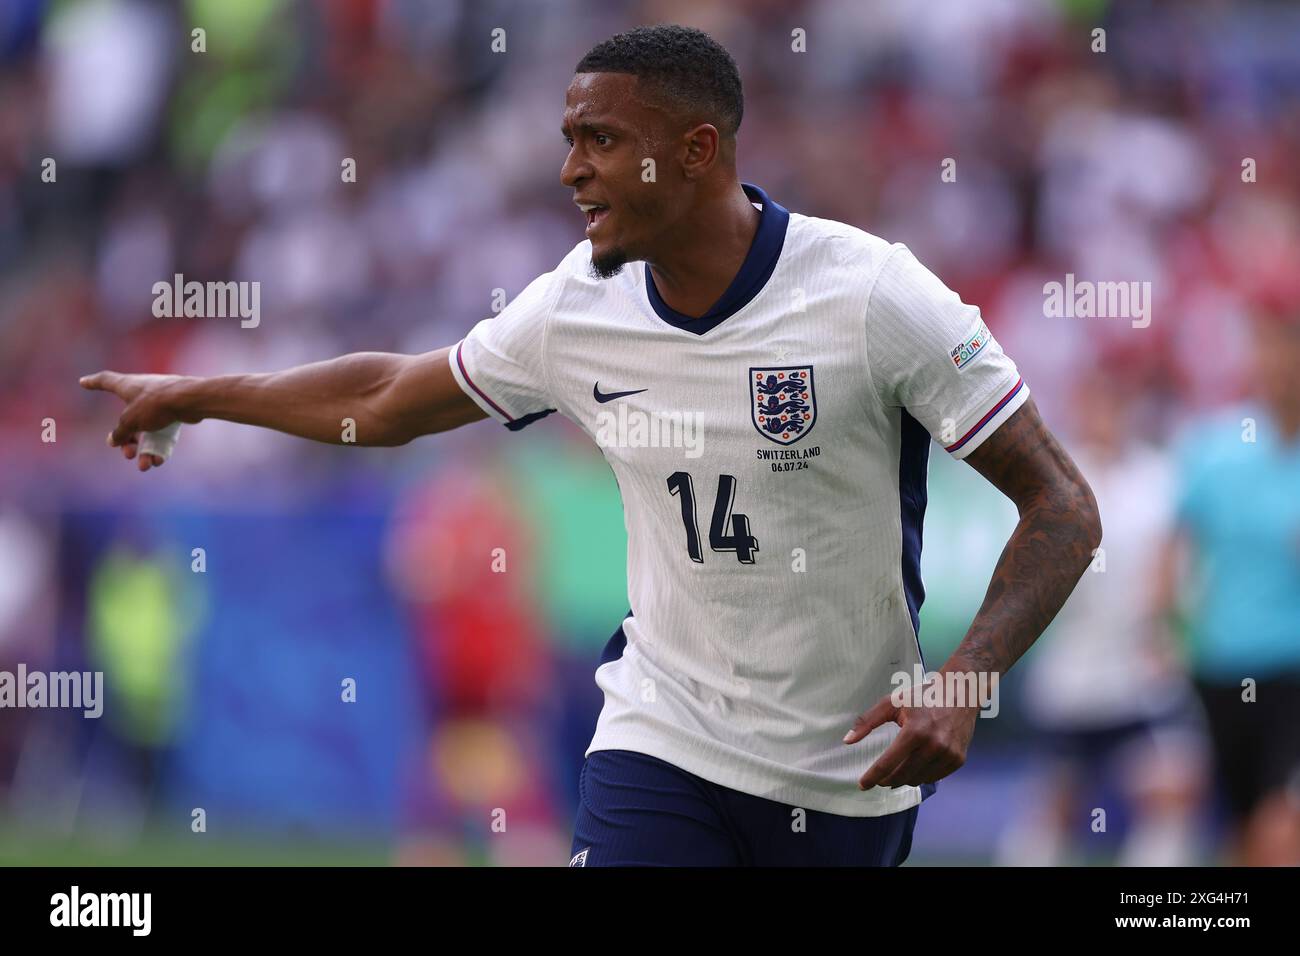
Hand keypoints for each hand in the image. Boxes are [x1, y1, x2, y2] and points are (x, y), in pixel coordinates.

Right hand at [79, 371, 195, 470]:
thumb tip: (113, 440)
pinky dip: (160, 447)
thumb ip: (120, 431)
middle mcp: (142, 392)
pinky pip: (163, 433)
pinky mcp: (175, 413)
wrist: (190, 400)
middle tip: (128, 454)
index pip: (106, 381)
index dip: (94, 382)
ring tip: (145, 466)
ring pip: (147, 431)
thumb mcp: (130, 420)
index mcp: (127, 386)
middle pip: (128, 419)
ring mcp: (159, 403)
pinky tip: (158, 461)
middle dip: (128, 441)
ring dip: (145, 451)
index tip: (84, 382)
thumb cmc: (155, 404)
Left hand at [843, 677, 981, 789]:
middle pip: (902, 775)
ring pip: (918, 779)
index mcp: (915, 731)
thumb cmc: (922, 696)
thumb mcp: (893, 702)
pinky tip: (913, 771)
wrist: (960, 692)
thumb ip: (867, 721)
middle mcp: (934, 745)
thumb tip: (847, 740)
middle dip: (886, 780)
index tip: (862, 785)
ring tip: (895, 774)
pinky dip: (921, 777)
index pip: (888, 762)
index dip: (873, 776)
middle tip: (878, 780)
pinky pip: (934, 778)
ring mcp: (948, 754)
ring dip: (903, 780)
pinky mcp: (958, 760)